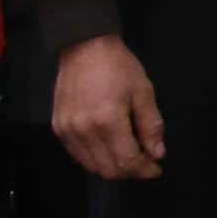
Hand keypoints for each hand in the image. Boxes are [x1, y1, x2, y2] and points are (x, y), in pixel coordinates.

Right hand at [55, 35, 166, 179]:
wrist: (84, 46)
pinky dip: (95, 157)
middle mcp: (85, 131)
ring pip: (92, 166)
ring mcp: (68, 131)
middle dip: (130, 171)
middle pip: (109, 170)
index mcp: (109, 120)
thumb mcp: (143, 90)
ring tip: (127, 152)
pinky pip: (78, 155)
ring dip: (112, 166)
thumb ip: (151, 125)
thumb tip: (157, 154)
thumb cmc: (118, 66)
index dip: (145, 170)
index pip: (128, 161)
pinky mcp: (59, 128)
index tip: (156, 168)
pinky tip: (107, 145)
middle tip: (145, 160)